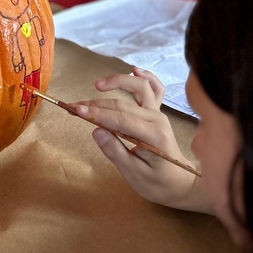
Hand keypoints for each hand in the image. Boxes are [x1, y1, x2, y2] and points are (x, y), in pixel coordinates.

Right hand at [72, 69, 209, 212]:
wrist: (180, 183)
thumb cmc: (158, 183)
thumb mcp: (134, 175)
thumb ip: (116, 152)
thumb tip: (96, 131)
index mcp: (153, 136)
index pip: (121, 119)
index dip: (97, 113)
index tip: (76, 110)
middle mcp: (157, 119)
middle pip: (123, 104)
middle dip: (95, 104)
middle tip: (72, 106)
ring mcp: (158, 113)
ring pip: (138, 89)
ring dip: (118, 82)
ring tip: (97, 85)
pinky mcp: (157, 112)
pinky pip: (154, 89)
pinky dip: (145, 77)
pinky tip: (134, 69)